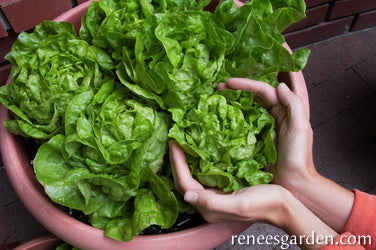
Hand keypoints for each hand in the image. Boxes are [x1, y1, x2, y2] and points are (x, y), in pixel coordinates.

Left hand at [169, 140, 338, 248]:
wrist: (283, 206)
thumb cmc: (265, 204)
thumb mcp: (239, 204)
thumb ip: (212, 202)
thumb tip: (187, 195)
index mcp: (210, 207)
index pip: (184, 183)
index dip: (176, 163)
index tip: (174, 142)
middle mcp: (209, 202)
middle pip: (184, 180)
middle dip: (177, 160)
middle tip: (175, 140)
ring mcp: (215, 195)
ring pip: (193, 176)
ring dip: (186, 160)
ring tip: (183, 143)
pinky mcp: (223, 189)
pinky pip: (204, 174)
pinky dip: (198, 161)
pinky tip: (200, 150)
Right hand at [218, 78, 315, 189]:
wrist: (295, 184)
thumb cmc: (298, 157)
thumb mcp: (300, 128)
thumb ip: (294, 104)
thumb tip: (280, 85)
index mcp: (286, 110)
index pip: (264, 90)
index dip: (246, 84)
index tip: (228, 82)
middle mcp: (276, 115)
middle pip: (255, 95)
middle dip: (238, 88)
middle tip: (219, 86)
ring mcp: (266, 127)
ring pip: (250, 107)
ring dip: (236, 100)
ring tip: (219, 96)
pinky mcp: (258, 139)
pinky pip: (246, 123)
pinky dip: (236, 117)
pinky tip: (225, 116)